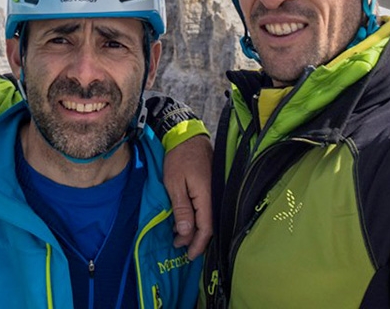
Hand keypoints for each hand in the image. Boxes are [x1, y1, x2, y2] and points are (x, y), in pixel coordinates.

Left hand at [162, 134, 212, 258]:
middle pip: (209, 225)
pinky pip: (206, 207)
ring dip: (195, 228)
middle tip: (179, 247)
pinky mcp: (211, 186)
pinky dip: (197, 217)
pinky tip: (185, 219)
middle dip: (195, 239)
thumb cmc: (178, 158)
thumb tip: (186, 233)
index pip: (206, 228)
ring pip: (208, 217)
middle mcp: (215, 196)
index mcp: (207, 197)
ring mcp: (214, 190)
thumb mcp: (174, 184)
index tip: (188, 255)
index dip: (197, 244)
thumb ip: (182, 209)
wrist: (187, 135)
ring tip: (179, 235)